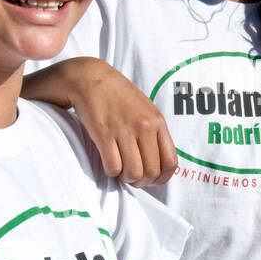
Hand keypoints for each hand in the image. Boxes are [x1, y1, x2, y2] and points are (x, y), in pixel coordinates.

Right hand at [64, 59, 176, 186]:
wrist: (89, 77)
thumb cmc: (117, 95)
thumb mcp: (145, 109)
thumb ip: (153, 132)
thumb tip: (157, 162)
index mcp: (157, 121)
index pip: (170, 162)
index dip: (161, 178)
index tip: (151, 179)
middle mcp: (144, 126)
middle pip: (151, 171)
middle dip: (141, 181)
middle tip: (131, 176)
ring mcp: (124, 130)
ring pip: (133, 173)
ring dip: (125, 178)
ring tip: (119, 169)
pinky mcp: (104, 133)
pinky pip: (113, 166)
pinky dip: (110, 171)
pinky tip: (107, 162)